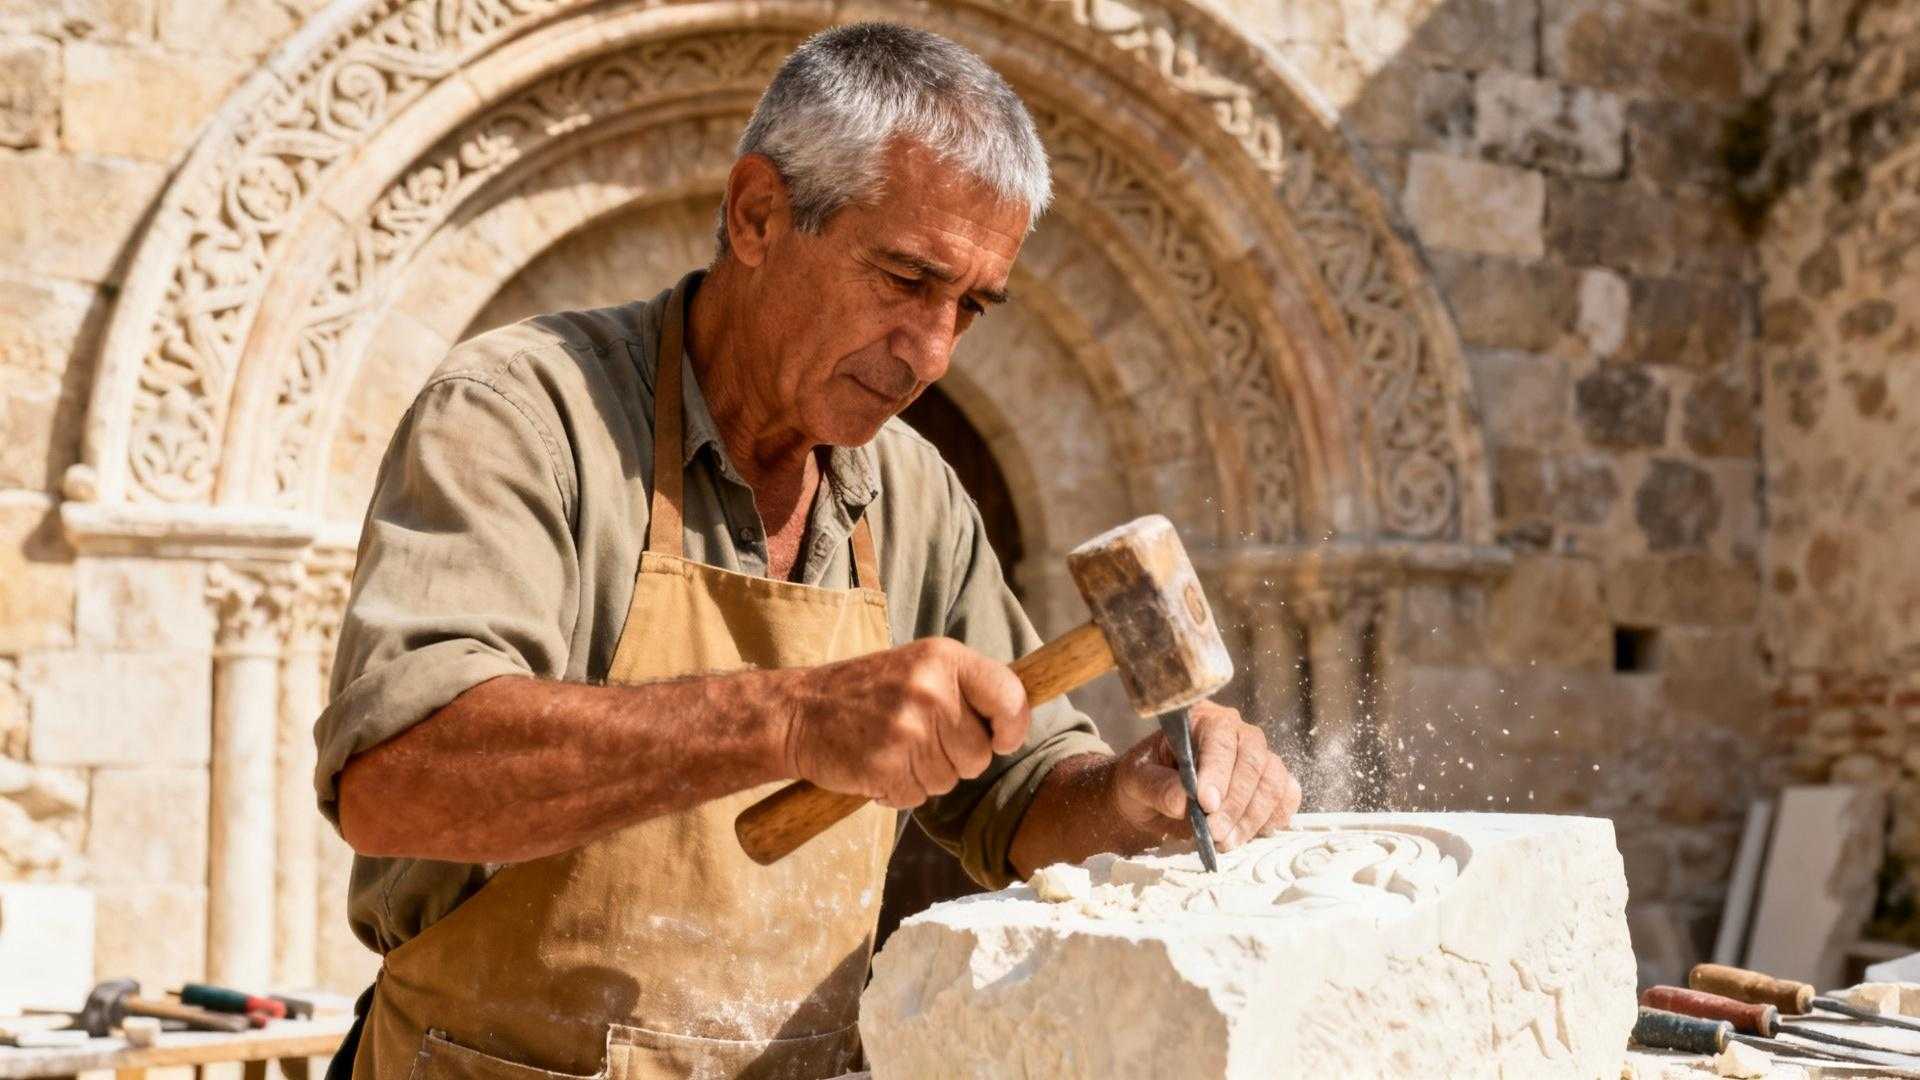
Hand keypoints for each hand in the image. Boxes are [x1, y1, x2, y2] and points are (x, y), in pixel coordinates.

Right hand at [781, 637, 1031, 808]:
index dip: (1013, 727)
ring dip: (925, 776)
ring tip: (893, 749)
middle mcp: (931, 690)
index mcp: (944, 659)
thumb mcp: (919, 668)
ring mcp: (908, 728)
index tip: (1002, 739)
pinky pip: (916, 797)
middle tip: (917, 740)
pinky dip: (898, 791)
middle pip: (980, 754)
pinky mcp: (886, 764)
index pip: (1010, 696)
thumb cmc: (864, 693)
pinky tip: (876, 766)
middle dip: (956, 759)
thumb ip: (965, 689)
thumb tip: (1017, 720)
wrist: (797, 712)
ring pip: (950, 780)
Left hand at [1109, 700, 1300, 850]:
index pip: (1219, 737)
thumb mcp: (1134, 781)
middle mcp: (1236, 732)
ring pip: (1273, 781)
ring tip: (1224, 842)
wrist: (1152, 801)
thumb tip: (1183, 801)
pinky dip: (1272, 818)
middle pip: (1253, 760)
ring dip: (1252, 817)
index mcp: (1201, 719)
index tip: (1206, 804)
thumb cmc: (1143, 781)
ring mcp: (1257, 757)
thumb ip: (1156, 787)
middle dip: (1235, 802)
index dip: (1217, 770)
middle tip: (1214, 832)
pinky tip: (1246, 834)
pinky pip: (1286, 796)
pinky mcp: (1270, 783)